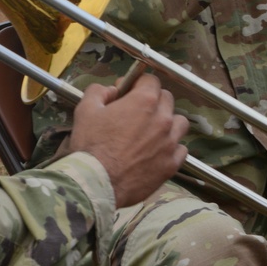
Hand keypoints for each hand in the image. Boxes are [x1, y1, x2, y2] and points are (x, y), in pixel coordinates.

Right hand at [70, 75, 187, 207]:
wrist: (96, 185)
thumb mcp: (85, 110)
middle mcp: (163, 118)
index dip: (138, 84)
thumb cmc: (90, 146)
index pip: (151, 80)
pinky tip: (158, 152)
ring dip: (168, 123)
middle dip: (152, 101)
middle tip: (136, 113)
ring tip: (152, 132)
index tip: (128, 92)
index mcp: (144, 101)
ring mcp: (170, 142)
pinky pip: (181, 150)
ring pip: (179, 123)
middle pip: (166, 99)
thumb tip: (112, 90)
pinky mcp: (171, 164)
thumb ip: (99, 91)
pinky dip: (172, 148)